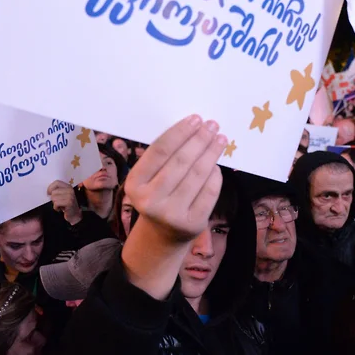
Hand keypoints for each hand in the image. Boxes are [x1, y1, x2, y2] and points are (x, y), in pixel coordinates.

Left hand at [47, 180, 82, 225]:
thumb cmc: (66, 206)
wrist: (74, 215)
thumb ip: (57, 191)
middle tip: (58, 203)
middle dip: (53, 199)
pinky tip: (60, 209)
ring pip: (54, 198)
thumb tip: (48, 191)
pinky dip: (56, 208)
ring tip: (60, 206)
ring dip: (55, 204)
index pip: (57, 182)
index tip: (48, 193)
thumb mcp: (62, 196)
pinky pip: (56, 203)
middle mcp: (70, 190)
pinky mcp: (69, 202)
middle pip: (53, 192)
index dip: (50, 188)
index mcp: (68, 186)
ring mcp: (70, 196)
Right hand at [120, 116, 225, 299]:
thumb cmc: (158, 196)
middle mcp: (150, 201)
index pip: (159, 151)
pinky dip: (215, 175)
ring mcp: (172, 215)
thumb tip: (193, 128)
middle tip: (212, 125)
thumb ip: (163, 158)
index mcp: (134, 184)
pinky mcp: (193, 224)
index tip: (195, 119)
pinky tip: (217, 164)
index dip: (180, 133)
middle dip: (200, 140)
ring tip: (220, 139)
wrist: (162, 236)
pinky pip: (209, 192)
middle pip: (181, 161)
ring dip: (212, 153)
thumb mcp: (149, 180)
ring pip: (198, 175)